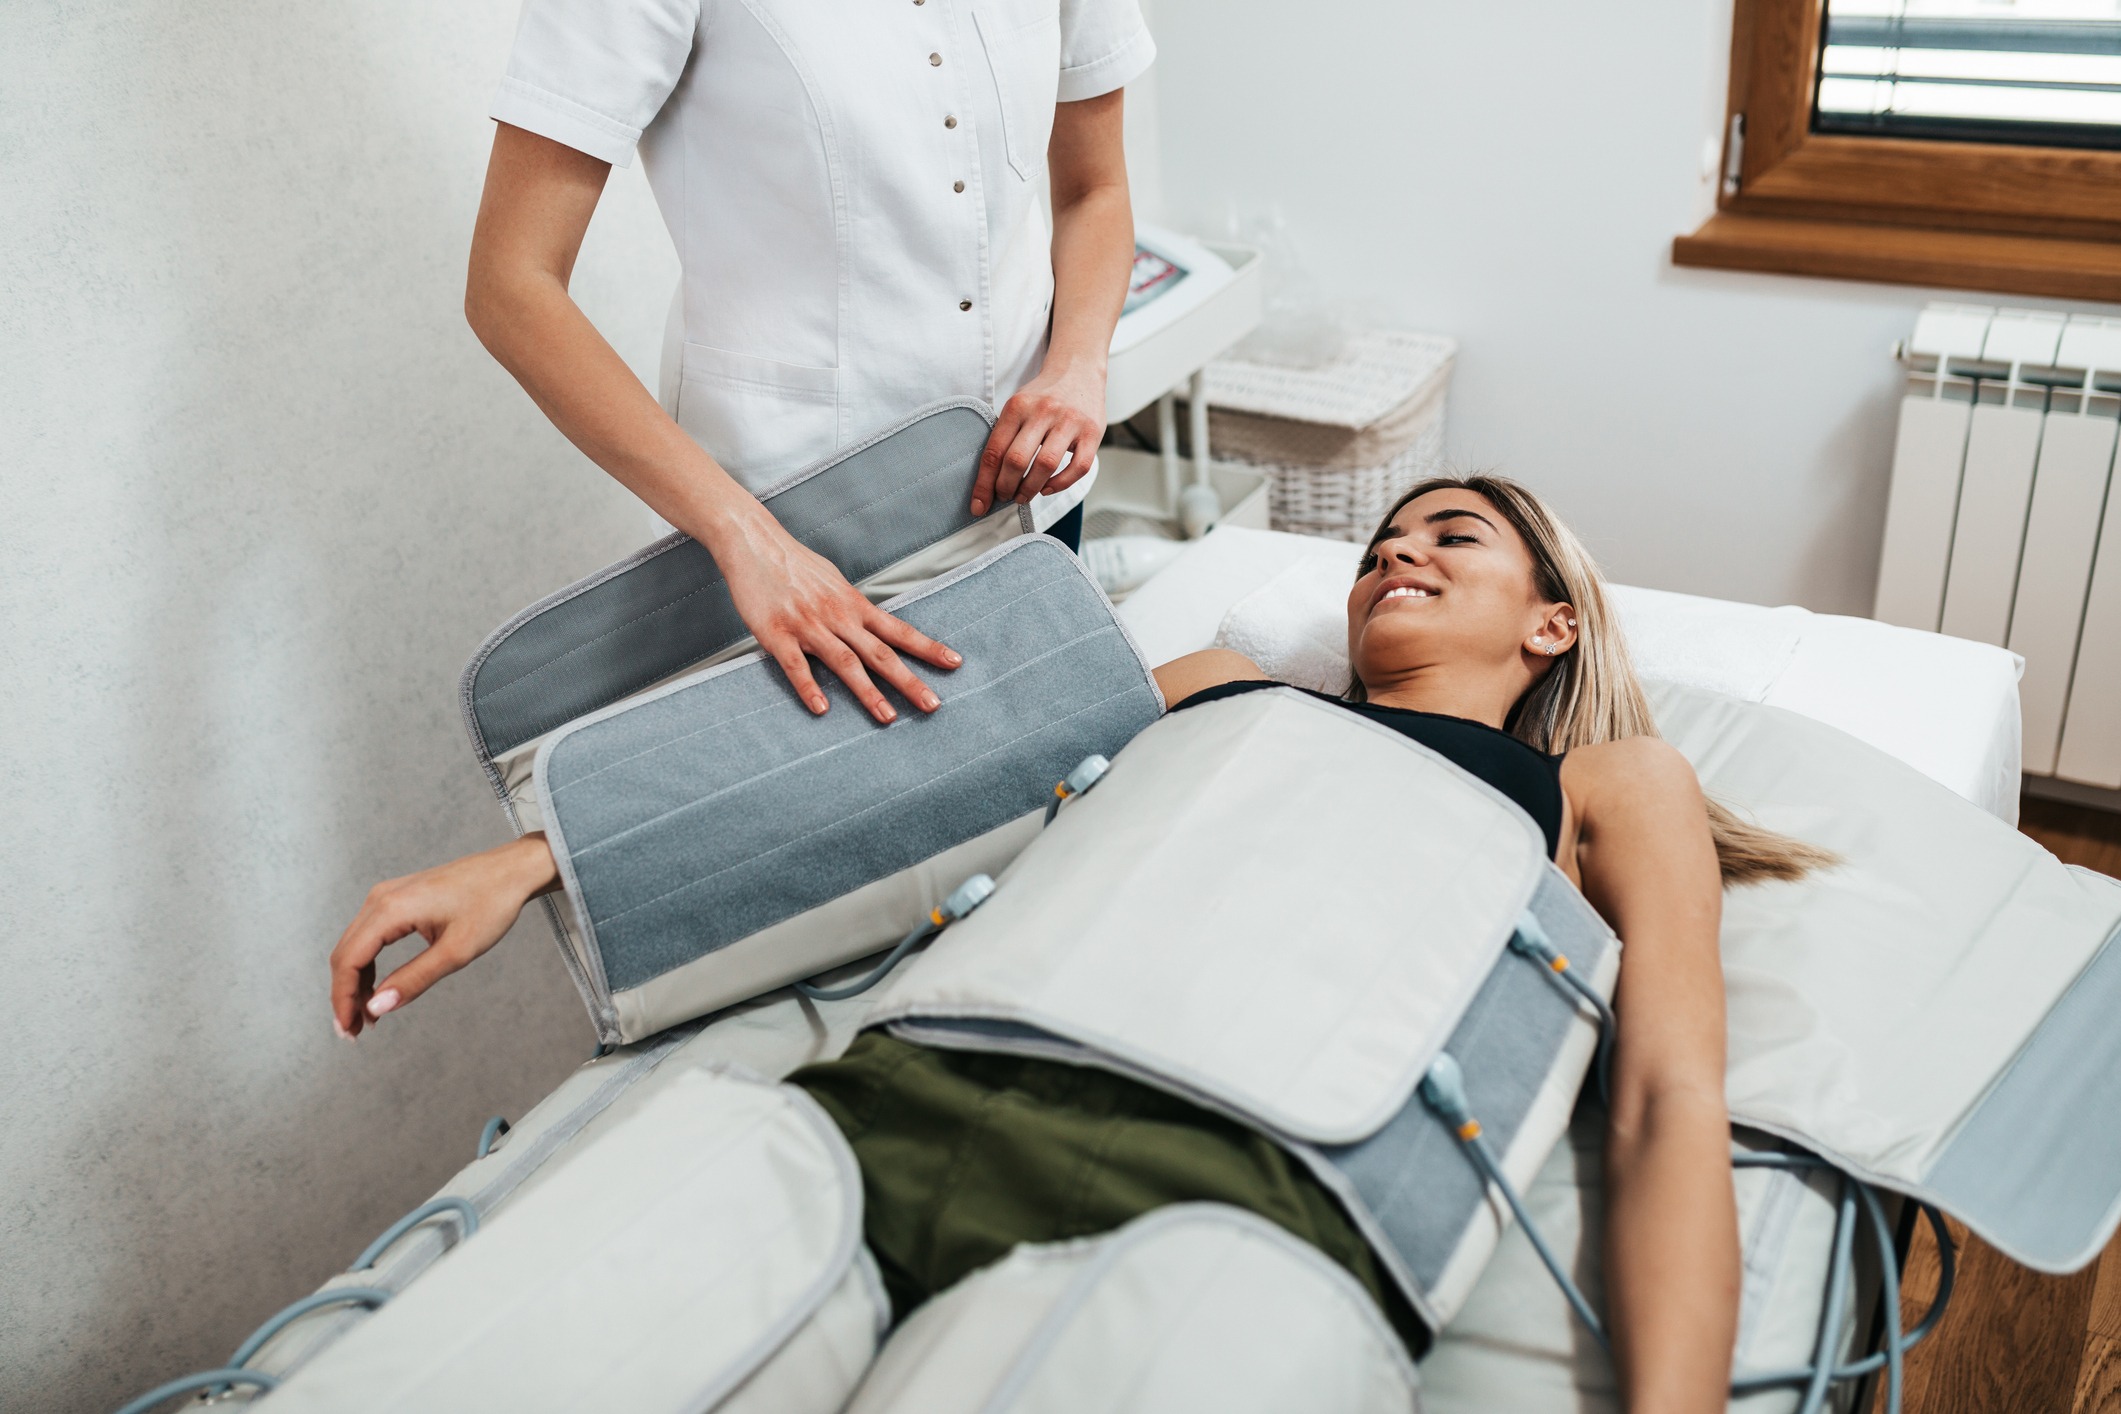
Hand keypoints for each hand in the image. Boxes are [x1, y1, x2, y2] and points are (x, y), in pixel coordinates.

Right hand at [329, 834, 557, 1037]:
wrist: (511, 871)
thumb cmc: (491, 903)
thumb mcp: (456, 951)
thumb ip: (414, 980)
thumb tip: (378, 1008)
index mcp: (391, 909)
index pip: (349, 961)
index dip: (343, 1000)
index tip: (349, 1030)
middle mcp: (381, 899)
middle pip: (345, 955)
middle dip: (345, 996)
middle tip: (355, 1032)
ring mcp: (386, 896)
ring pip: (354, 946)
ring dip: (355, 983)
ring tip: (367, 1017)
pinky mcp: (396, 899)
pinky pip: (369, 936)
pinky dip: (368, 965)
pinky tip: (378, 989)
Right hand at [708, 504, 961, 722]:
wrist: (754, 542)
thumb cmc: (795, 563)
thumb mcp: (835, 580)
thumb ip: (854, 606)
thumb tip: (873, 622)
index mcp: (854, 604)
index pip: (898, 630)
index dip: (927, 648)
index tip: (955, 662)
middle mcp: (838, 616)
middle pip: (880, 653)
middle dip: (908, 680)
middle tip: (933, 704)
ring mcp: (808, 625)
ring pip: (844, 662)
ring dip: (868, 692)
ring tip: (888, 717)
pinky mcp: (776, 633)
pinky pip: (795, 665)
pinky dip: (809, 687)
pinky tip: (822, 708)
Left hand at [971, 359, 1107, 515]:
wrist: (1078, 371)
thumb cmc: (1043, 396)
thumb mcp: (1018, 406)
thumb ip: (1006, 436)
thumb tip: (991, 480)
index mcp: (1017, 406)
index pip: (995, 451)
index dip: (984, 483)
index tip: (979, 505)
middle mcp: (1043, 412)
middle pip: (1017, 460)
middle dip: (1006, 487)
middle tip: (1005, 496)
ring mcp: (1069, 421)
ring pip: (1045, 465)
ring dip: (1030, 489)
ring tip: (1023, 496)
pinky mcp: (1092, 432)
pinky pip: (1078, 467)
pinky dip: (1060, 484)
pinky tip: (1048, 488)